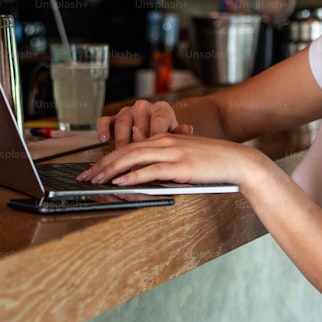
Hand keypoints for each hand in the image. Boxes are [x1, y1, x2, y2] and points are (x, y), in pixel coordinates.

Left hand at [77, 133, 261, 188]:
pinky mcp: (179, 166)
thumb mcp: (182, 156)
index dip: (106, 158)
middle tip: (85, 177)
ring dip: (110, 171)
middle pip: (124, 151)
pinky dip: (132, 177)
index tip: (92, 170)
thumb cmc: (210, 162)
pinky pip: (150, 171)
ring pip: (132, 159)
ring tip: (95, 181)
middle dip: (101, 165)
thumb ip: (162, 161)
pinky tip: (120, 183)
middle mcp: (164, 141)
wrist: (236, 161)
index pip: (127, 146)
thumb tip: (140, 176)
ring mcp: (171, 153)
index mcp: (162, 138)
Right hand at [97, 99, 193, 146]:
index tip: (153, 155)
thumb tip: (187, 129)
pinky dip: (103, 129)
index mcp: (161, 110)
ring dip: (120, 140)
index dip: (155, 140)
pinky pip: (105, 121)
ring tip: (121, 155)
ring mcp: (127, 111)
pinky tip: (104, 139)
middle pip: (138, 123)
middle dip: (137, 144)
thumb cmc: (166, 138)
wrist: (154, 133)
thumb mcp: (176, 137)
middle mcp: (144, 107)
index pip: (158, 121)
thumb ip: (180, 133)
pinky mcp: (113, 118)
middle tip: (136, 160)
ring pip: (122, 122)